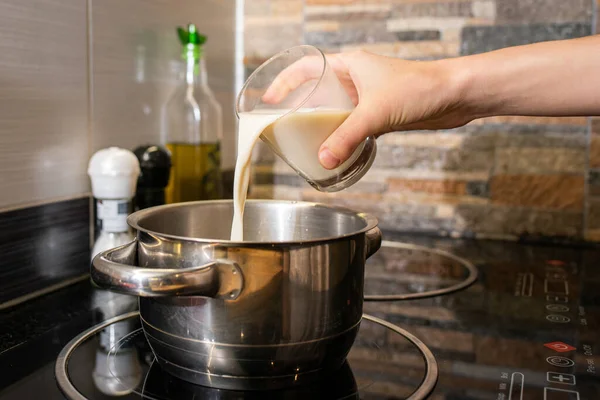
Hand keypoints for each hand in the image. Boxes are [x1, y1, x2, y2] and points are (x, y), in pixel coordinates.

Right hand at [262, 50, 470, 168]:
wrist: (455, 95)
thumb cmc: (419, 89)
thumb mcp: (376, 113)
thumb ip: (347, 138)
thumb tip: (323, 160)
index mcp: (349, 64)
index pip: (306, 68)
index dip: (284, 83)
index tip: (269, 100)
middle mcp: (356, 77)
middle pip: (318, 90)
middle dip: (301, 107)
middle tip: (285, 127)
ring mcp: (369, 95)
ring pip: (336, 109)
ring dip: (322, 124)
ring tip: (306, 142)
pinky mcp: (381, 112)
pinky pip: (353, 123)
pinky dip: (342, 135)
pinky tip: (336, 149)